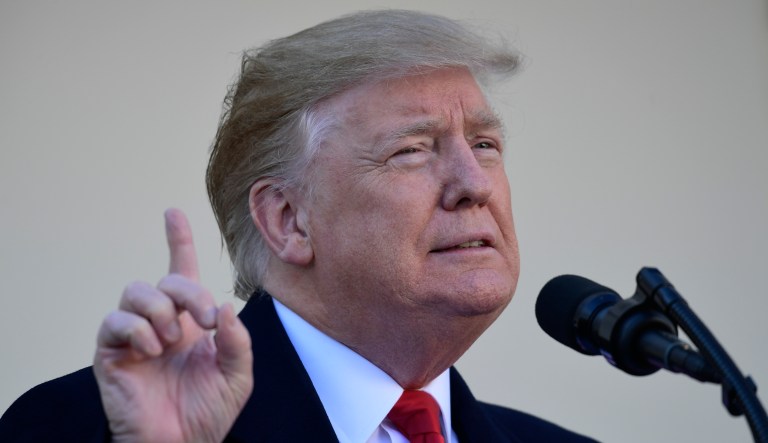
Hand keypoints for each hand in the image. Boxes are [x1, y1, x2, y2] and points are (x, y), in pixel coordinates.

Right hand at [93, 209, 252, 442]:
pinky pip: (115, 321)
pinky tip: (153, 350)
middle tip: (206, 320)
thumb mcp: (237, 375)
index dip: (178, 241)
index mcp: (192, 323)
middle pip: (167, 278)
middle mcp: (162, 323)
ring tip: (172, 340)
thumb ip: (237, 340)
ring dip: (162, 310)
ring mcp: (135, 336)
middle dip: (190, 292)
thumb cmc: (208, 413)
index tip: (173, 212)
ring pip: (137, 290)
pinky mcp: (113, 352)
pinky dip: (138, 329)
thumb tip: (226, 306)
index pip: (182, 273)